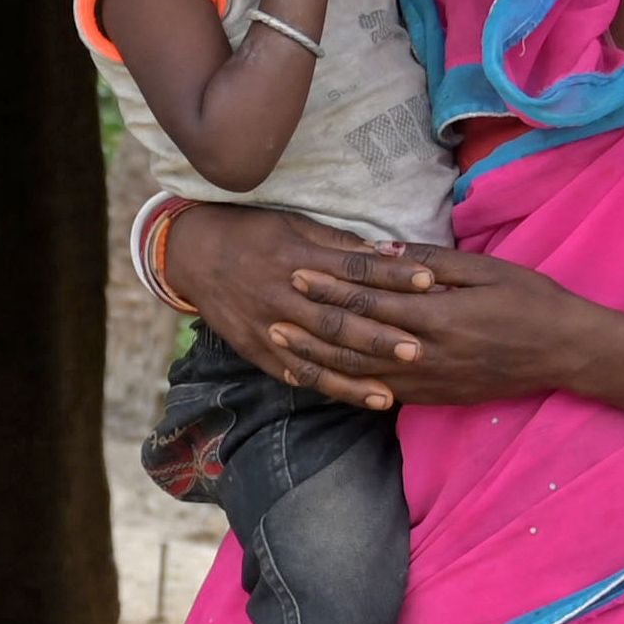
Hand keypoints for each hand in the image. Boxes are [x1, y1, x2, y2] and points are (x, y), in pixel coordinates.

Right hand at [157, 205, 436, 408]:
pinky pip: (293, 372)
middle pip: (336, 321)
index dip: (392, 276)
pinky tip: (355, 398)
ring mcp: (267, 326)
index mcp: (297, 258)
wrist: (194, 253)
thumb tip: (389, 252)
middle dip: (377, 337)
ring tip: (390, 393)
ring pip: (316, 355)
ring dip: (354, 376)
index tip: (429, 281)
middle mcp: (283, 295)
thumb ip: (340, 244)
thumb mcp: (295, 224)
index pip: (353, 270)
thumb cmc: (253, 232)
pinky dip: (325, 386)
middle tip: (417, 350)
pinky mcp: (256, 348)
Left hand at [266, 241, 623, 410]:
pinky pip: (380, 395)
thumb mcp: (485, 270)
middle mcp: (426, 353)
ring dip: (317, 360)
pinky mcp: (434, 397)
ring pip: (360, 374)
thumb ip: (434, 264)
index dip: (329, 286)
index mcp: (437, 314)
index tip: (296, 270)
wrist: (564, 351)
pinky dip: (346, 388)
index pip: (370, 300)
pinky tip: (321, 379)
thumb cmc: (529, 301)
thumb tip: (385, 253)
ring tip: (283, 346)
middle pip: (354, 339)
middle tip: (270, 310)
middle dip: (309, 324)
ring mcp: (429, 381)